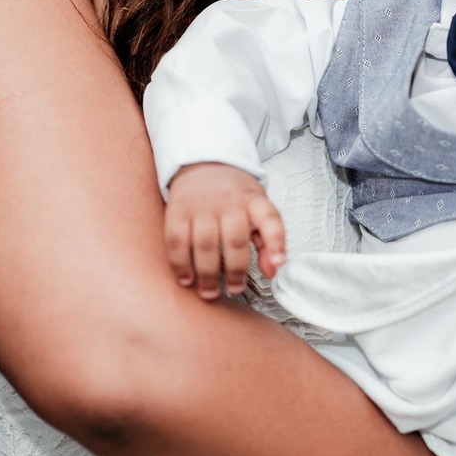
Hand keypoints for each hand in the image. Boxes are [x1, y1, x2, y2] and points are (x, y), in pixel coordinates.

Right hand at [166, 162, 286, 299]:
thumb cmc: (236, 195)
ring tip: (210, 292)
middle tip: (234, 289)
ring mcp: (201, 205)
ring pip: (204, 244)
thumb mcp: (258, 209)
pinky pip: (176, 241)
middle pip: (234, 240)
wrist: (204, 163)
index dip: (276, 242)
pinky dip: (180, 264)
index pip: (270, 218)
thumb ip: (269, 240)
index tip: (279, 263)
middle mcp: (229, 202)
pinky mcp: (177, 210)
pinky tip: (186, 279)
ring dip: (207, 273)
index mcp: (254, 201)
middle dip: (235, 271)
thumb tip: (273, 270)